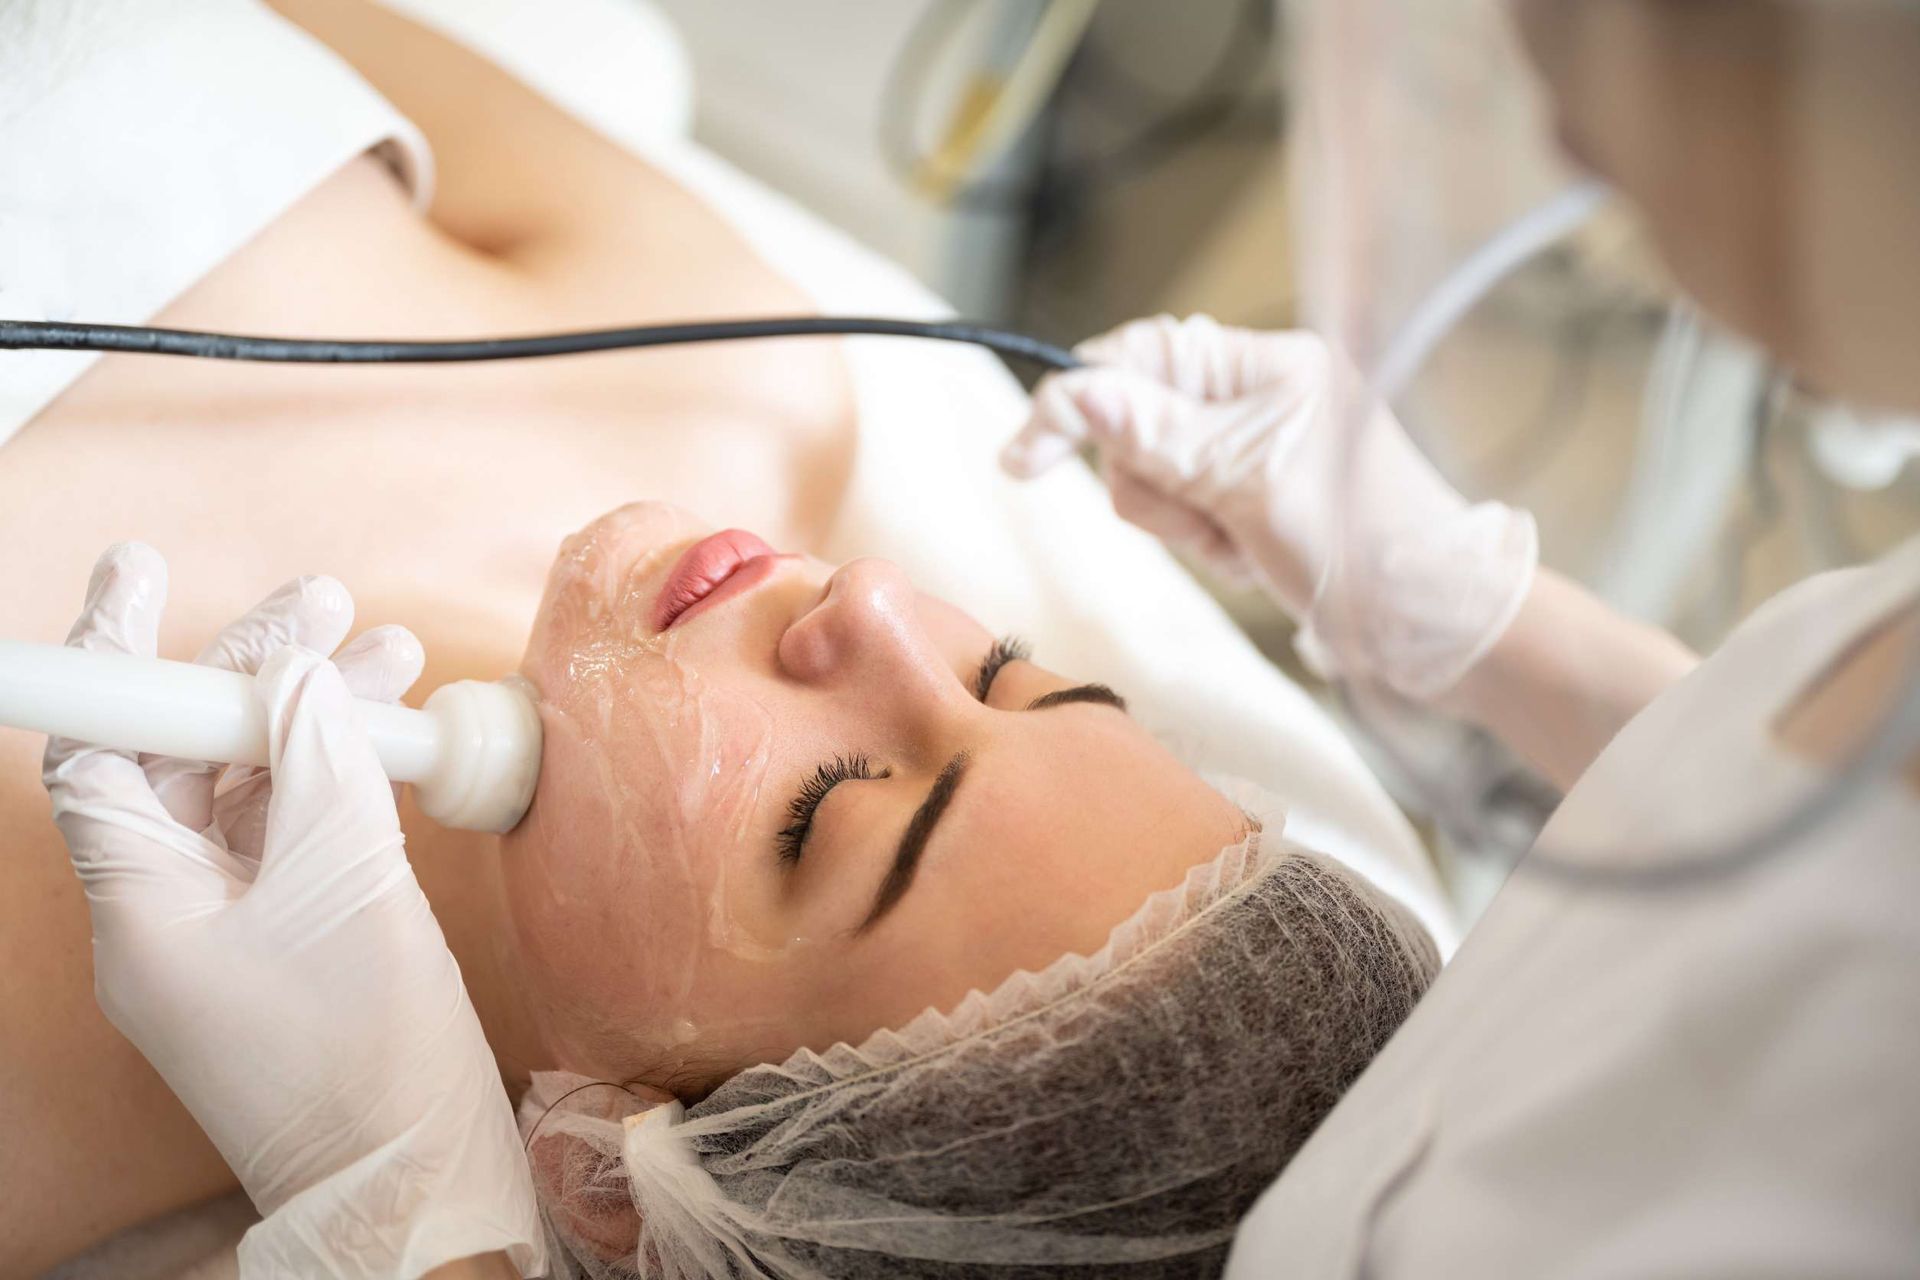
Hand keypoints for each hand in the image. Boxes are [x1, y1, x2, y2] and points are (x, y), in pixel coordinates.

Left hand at [42, 544, 543, 1278]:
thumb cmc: (366, 1051)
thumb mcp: (348, 887)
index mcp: (143, 908)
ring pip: (251, 790)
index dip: (116, 657)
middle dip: (252, 672)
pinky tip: (391, 729)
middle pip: (186, 759)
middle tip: (327, 602)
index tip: (140, 572)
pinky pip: (296, 833)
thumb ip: (321, 766)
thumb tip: (305, 678)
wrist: (409, 1175)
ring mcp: (231, 927)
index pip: (99, 756)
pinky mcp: (291, 939)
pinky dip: (338, 775)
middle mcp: (168, 912)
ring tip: (392, 652)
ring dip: (314, 716)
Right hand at [1002, 313, 1536, 699]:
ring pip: (1155, 475)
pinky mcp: (1254, 494)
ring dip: (1184, 523)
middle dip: (1156, 483)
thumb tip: (1077, 390)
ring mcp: (1255, 446)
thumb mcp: (1247, 482)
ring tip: (1239, 545)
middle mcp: (1257, 394)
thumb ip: (1156, 435)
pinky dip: (1207, 543)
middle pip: (1137, 422)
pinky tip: (1251, 557)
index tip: (1022, 459)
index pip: (1138, 358)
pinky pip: (1188, 512)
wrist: (1430, 618)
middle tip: (1206, 519)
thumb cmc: (1361, 541)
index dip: (1075, 403)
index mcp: (1265, 364)